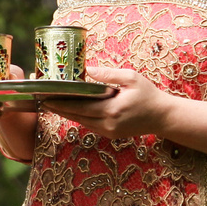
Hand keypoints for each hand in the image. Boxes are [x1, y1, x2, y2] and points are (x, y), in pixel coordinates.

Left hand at [40, 64, 168, 139]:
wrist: (163, 117)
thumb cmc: (149, 95)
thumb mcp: (131, 78)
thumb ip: (109, 74)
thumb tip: (89, 70)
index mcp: (112, 110)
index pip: (80, 107)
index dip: (61, 103)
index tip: (47, 98)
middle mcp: (108, 124)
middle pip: (76, 116)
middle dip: (59, 108)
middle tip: (43, 100)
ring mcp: (108, 132)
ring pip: (81, 122)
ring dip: (67, 113)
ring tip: (52, 103)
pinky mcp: (110, 135)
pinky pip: (90, 125)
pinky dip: (79, 117)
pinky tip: (70, 109)